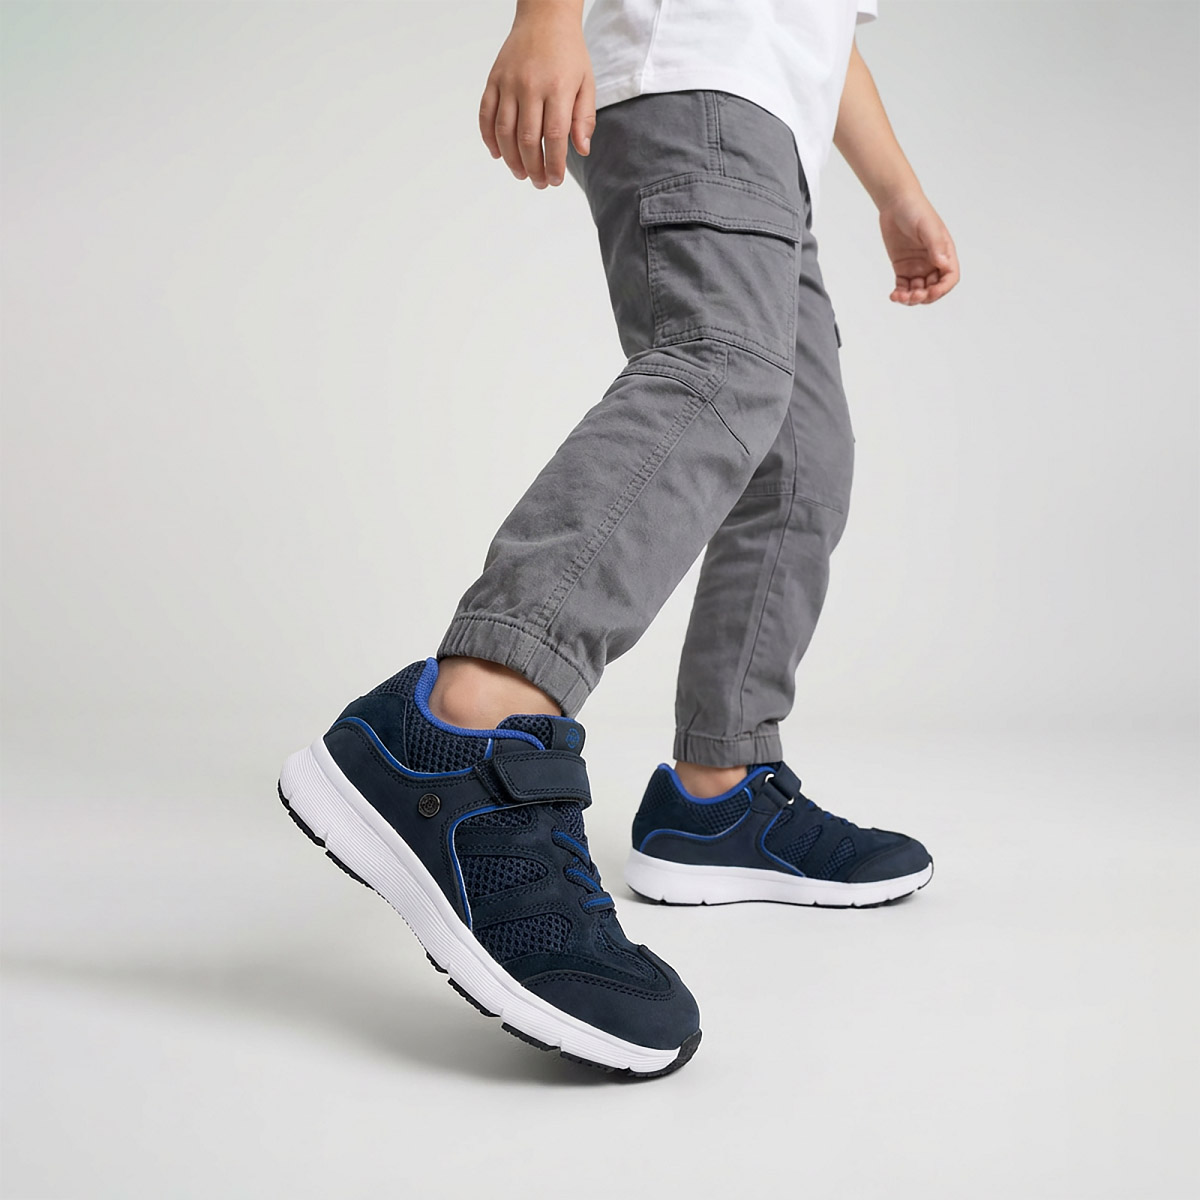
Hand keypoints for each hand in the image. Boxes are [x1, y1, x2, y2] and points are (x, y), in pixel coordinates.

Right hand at [479, 3, 594, 188]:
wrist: (545, 17)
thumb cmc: (568, 53)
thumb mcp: (586, 83)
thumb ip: (584, 118)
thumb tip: (581, 150)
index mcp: (557, 88)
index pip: (554, 136)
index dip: (554, 164)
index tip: (555, 180)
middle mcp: (530, 85)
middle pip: (527, 139)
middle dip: (533, 167)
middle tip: (539, 182)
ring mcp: (508, 82)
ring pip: (504, 131)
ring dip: (511, 159)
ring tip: (521, 173)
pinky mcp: (493, 79)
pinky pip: (486, 114)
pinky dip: (489, 138)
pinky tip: (498, 154)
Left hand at [879, 192, 959, 303]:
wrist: (895, 203)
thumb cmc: (915, 210)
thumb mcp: (927, 227)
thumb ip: (935, 245)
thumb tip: (943, 263)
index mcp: (945, 252)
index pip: (950, 277)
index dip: (942, 289)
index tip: (930, 292)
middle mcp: (933, 262)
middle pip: (934, 288)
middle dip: (925, 296)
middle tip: (912, 295)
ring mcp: (918, 266)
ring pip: (918, 291)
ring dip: (911, 298)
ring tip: (900, 296)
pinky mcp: (903, 268)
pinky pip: (903, 286)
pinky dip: (900, 294)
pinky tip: (894, 295)